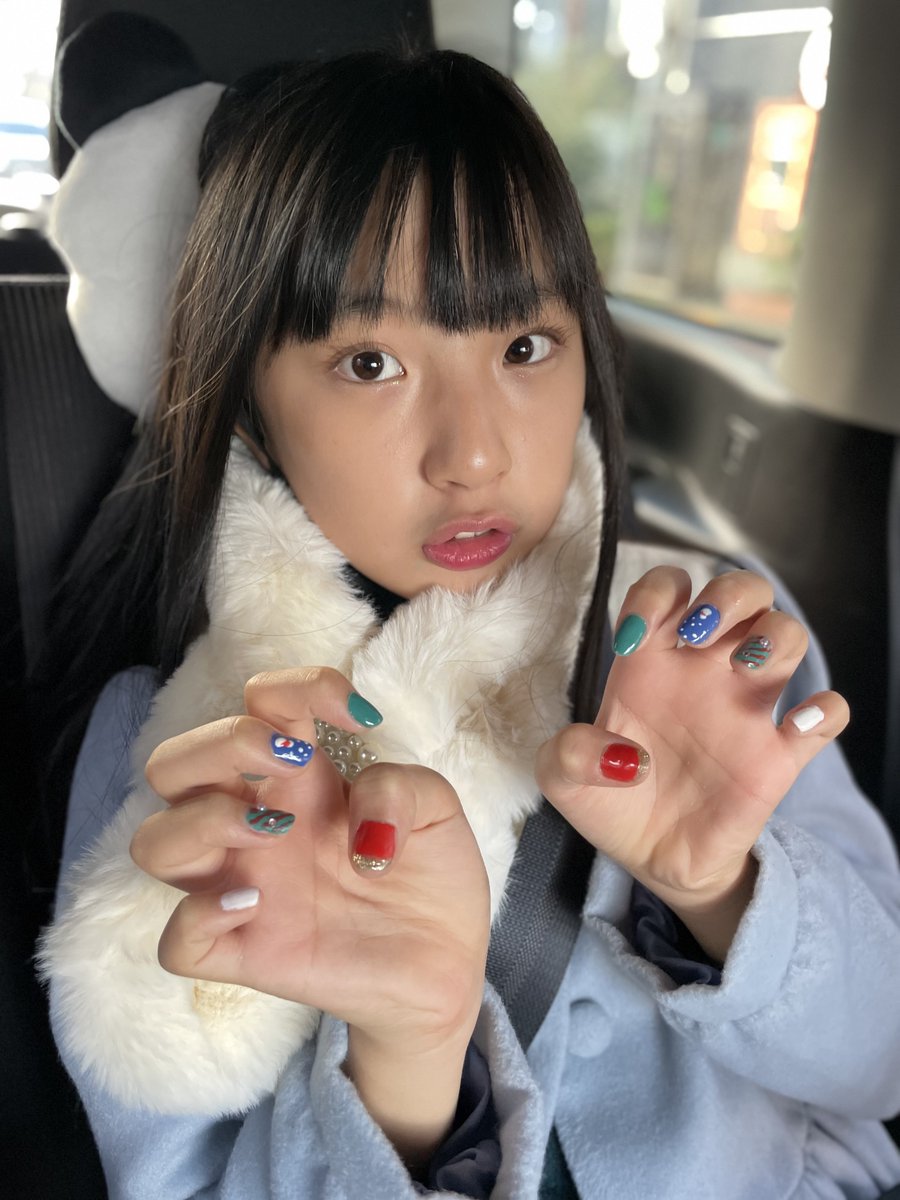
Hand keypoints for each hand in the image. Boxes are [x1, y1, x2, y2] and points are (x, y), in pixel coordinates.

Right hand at [131, 667, 489, 1159]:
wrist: (447, 965)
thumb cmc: (429, 877)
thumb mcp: (436, 810)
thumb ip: (402, 790)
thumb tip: (360, 828)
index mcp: (298, 780)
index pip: (259, 702)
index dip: (298, 685)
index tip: (359, 717)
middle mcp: (256, 824)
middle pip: (172, 762)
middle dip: (223, 742)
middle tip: (292, 762)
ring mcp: (243, 887)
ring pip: (153, 842)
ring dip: (203, 819)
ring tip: (275, 830)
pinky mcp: (247, 954)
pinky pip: (176, 943)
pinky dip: (199, 918)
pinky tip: (253, 906)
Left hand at [536, 568, 848, 958]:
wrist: (650, 860)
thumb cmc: (607, 799)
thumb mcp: (560, 778)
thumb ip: (568, 754)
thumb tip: (622, 757)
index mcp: (650, 661)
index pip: (667, 590)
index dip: (654, 595)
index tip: (630, 639)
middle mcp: (703, 672)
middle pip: (741, 592)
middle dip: (727, 594)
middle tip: (697, 634)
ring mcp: (745, 709)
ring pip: (787, 634)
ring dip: (775, 633)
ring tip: (744, 664)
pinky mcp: (777, 757)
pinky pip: (826, 716)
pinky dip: (825, 710)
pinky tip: (796, 723)